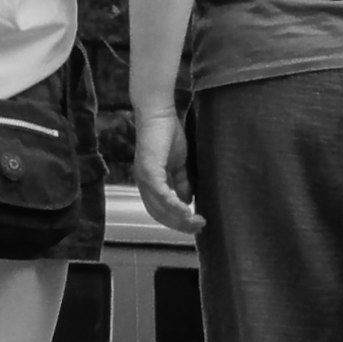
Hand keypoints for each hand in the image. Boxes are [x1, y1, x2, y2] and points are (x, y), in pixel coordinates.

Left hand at [134, 102, 205, 235]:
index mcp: (149, 182)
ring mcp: (144, 178)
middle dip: (180, 224)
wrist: (159, 114)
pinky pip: (161, 194)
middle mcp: (143, 183)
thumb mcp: (179, 163)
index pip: (160, 210)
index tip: (196, 225)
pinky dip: (174, 205)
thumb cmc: (168, 134)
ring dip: (179, 218)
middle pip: (158, 214)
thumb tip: (188, 200)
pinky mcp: (149, 170)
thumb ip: (182, 181)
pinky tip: (187, 210)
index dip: (176, 221)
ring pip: (159, 208)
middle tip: (200, 227)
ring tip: (197, 221)